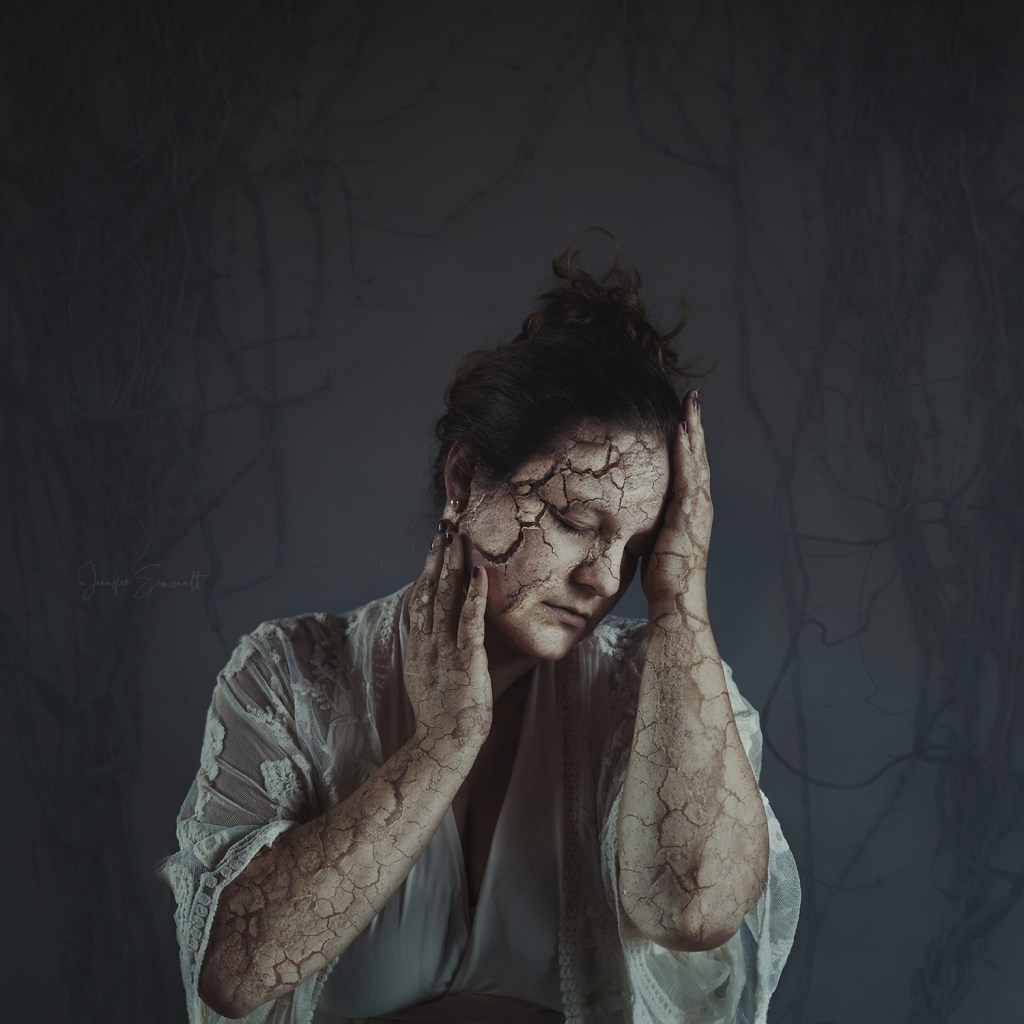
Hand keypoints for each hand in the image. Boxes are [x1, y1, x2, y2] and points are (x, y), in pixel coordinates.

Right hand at [405, 522, 491, 751]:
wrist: (442, 743)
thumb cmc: (441, 717)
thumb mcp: (427, 678)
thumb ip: (430, 654)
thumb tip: (435, 638)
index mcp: (419, 646)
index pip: (420, 597)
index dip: (427, 569)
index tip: (434, 545)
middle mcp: (428, 641)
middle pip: (430, 589)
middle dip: (437, 556)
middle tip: (444, 527)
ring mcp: (445, 648)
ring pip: (446, 598)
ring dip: (452, 565)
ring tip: (457, 538)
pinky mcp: (466, 658)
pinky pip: (470, 620)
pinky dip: (475, 595)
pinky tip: (481, 573)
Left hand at [641, 389, 712, 611]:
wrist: (677, 605)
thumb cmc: (662, 582)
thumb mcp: (652, 544)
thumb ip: (647, 525)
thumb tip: (627, 516)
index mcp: (689, 512)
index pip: (689, 469)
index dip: (688, 444)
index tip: (683, 418)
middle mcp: (698, 507)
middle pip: (697, 458)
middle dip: (696, 427)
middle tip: (693, 398)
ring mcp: (696, 511)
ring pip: (696, 462)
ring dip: (694, 431)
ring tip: (691, 404)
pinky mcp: (689, 517)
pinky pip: (688, 477)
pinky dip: (687, 453)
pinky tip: (682, 432)